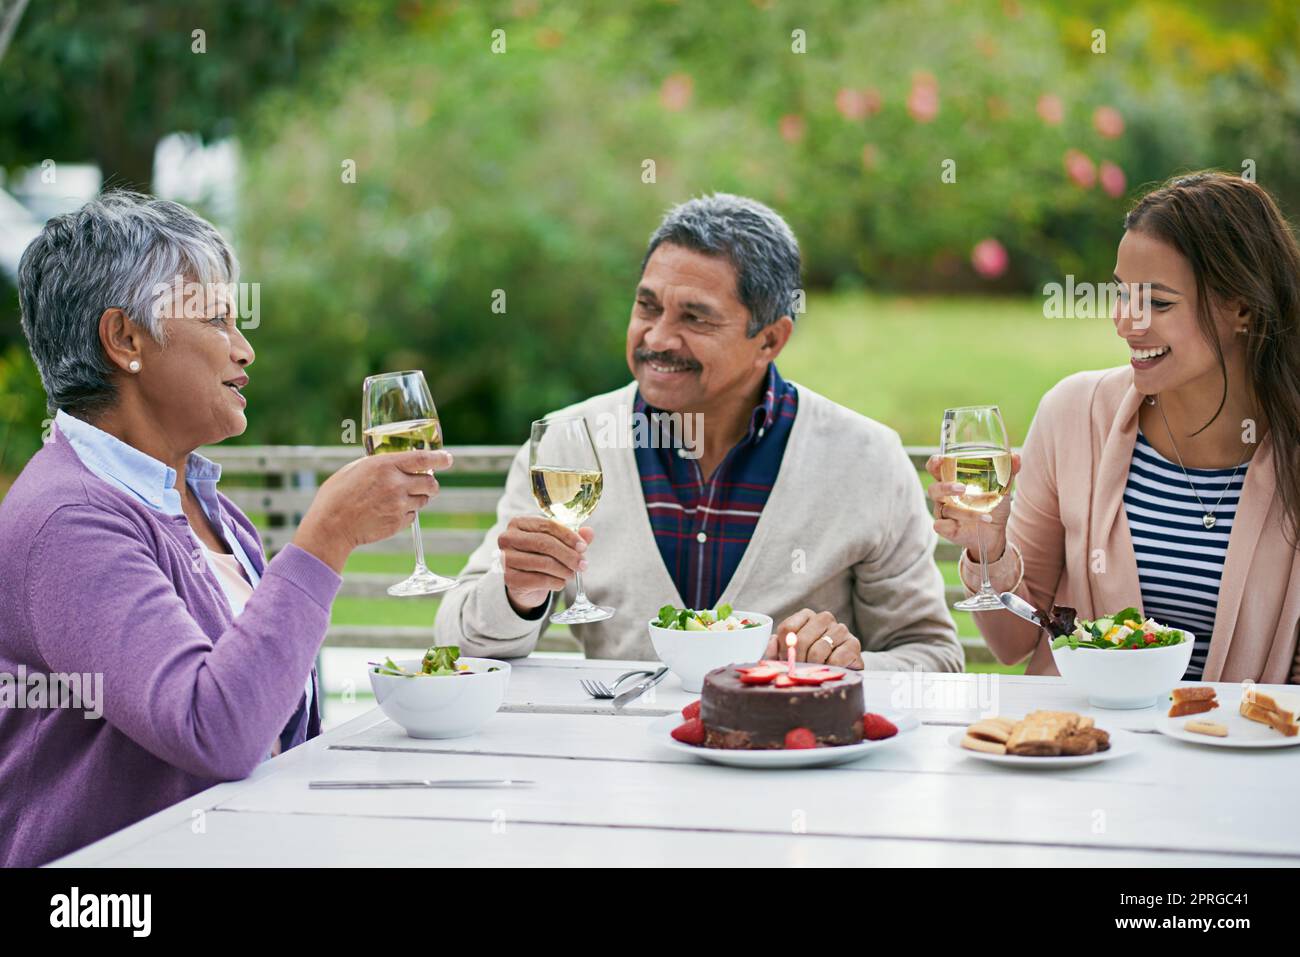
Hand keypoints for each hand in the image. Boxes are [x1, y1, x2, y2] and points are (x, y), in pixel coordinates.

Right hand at [292, 449, 451, 572]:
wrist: (330, 527)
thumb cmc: (336, 495)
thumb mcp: (356, 469)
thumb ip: (379, 465)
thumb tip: (397, 463)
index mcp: (384, 465)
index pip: (423, 459)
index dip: (440, 458)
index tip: (448, 459)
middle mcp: (396, 484)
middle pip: (431, 483)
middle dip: (432, 483)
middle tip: (426, 483)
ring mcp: (399, 505)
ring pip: (424, 500)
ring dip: (418, 498)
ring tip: (398, 499)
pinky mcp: (398, 523)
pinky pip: (413, 516)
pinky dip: (406, 513)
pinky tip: (388, 512)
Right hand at [498, 516, 593, 614]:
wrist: (525, 584)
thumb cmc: (541, 556)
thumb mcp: (557, 544)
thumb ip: (573, 537)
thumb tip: (589, 532)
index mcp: (518, 523)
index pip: (547, 525)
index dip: (568, 536)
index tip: (583, 547)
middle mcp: (507, 538)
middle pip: (544, 543)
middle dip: (568, 554)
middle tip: (583, 564)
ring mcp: (506, 559)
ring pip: (543, 563)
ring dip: (564, 570)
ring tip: (572, 574)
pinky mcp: (510, 579)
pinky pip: (540, 580)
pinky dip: (556, 582)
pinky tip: (560, 582)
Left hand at [763, 609, 863, 669]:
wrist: (839, 672)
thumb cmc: (809, 662)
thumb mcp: (788, 656)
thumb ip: (773, 650)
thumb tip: (771, 642)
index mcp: (806, 616)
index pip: (787, 628)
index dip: (783, 650)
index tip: (785, 662)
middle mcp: (824, 618)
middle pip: (801, 639)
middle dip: (797, 661)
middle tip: (798, 672)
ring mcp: (840, 629)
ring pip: (818, 650)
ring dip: (812, 667)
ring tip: (813, 673)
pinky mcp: (854, 644)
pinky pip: (835, 659)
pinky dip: (828, 670)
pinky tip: (828, 671)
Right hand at [925, 452, 1019, 562]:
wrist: (995, 532)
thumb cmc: (992, 505)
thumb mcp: (1002, 488)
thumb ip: (1007, 472)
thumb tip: (1016, 457)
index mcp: (951, 480)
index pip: (935, 468)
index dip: (934, 463)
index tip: (940, 459)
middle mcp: (943, 496)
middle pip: (933, 488)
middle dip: (945, 487)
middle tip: (962, 488)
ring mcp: (943, 512)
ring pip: (944, 509)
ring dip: (965, 512)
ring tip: (986, 515)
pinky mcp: (945, 528)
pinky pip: (941, 526)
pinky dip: (953, 525)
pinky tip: (967, 526)